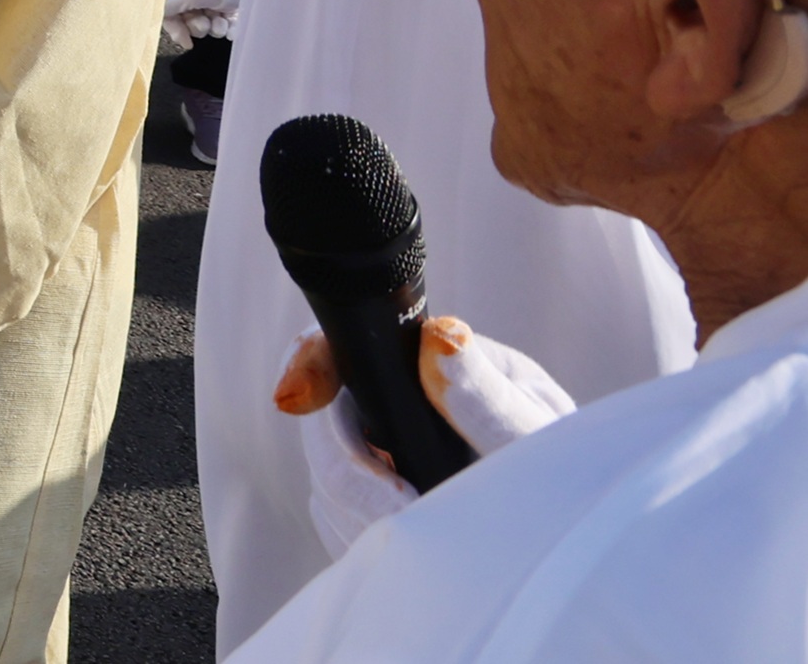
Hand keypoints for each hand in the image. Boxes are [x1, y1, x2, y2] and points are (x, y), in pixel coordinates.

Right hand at [164, 0, 247, 55]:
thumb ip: (168, 8)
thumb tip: (160, 16)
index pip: (171, 13)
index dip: (176, 29)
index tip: (186, 41)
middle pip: (190, 22)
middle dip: (199, 27)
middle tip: (205, 23)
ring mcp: (214, 1)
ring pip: (210, 26)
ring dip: (215, 28)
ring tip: (221, 23)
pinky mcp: (232, 7)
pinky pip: (228, 25)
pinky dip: (230, 29)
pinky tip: (232, 31)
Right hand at [278, 317, 576, 560]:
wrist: (585, 524)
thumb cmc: (574, 473)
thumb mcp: (537, 434)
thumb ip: (488, 396)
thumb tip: (440, 336)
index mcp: (432, 362)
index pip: (344, 345)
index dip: (311, 366)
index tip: (296, 400)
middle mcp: (395, 399)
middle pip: (324, 422)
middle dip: (351, 472)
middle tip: (400, 510)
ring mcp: (379, 450)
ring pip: (325, 478)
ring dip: (361, 513)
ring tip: (425, 533)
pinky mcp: (373, 500)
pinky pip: (336, 518)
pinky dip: (361, 536)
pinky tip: (408, 546)